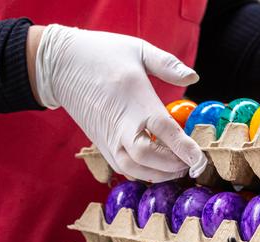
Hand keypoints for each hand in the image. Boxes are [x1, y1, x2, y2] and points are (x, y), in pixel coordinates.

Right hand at [29, 25, 206, 181]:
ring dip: (158, 174)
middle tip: (190, 163)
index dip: (184, 147)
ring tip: (177, 169)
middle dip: (171, 165)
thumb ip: (168, 65)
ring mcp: (107, 137)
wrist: (59, 64)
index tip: (200, 158)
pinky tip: (156, 169)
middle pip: (147, 156)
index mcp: (134, 100)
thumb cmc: (101, 54)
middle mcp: (120, 124)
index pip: (164, 130)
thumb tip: (194, 76)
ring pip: (133, 168)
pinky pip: (122, 167)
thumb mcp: (138, 49)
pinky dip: (142, 173)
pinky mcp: (100, 143)